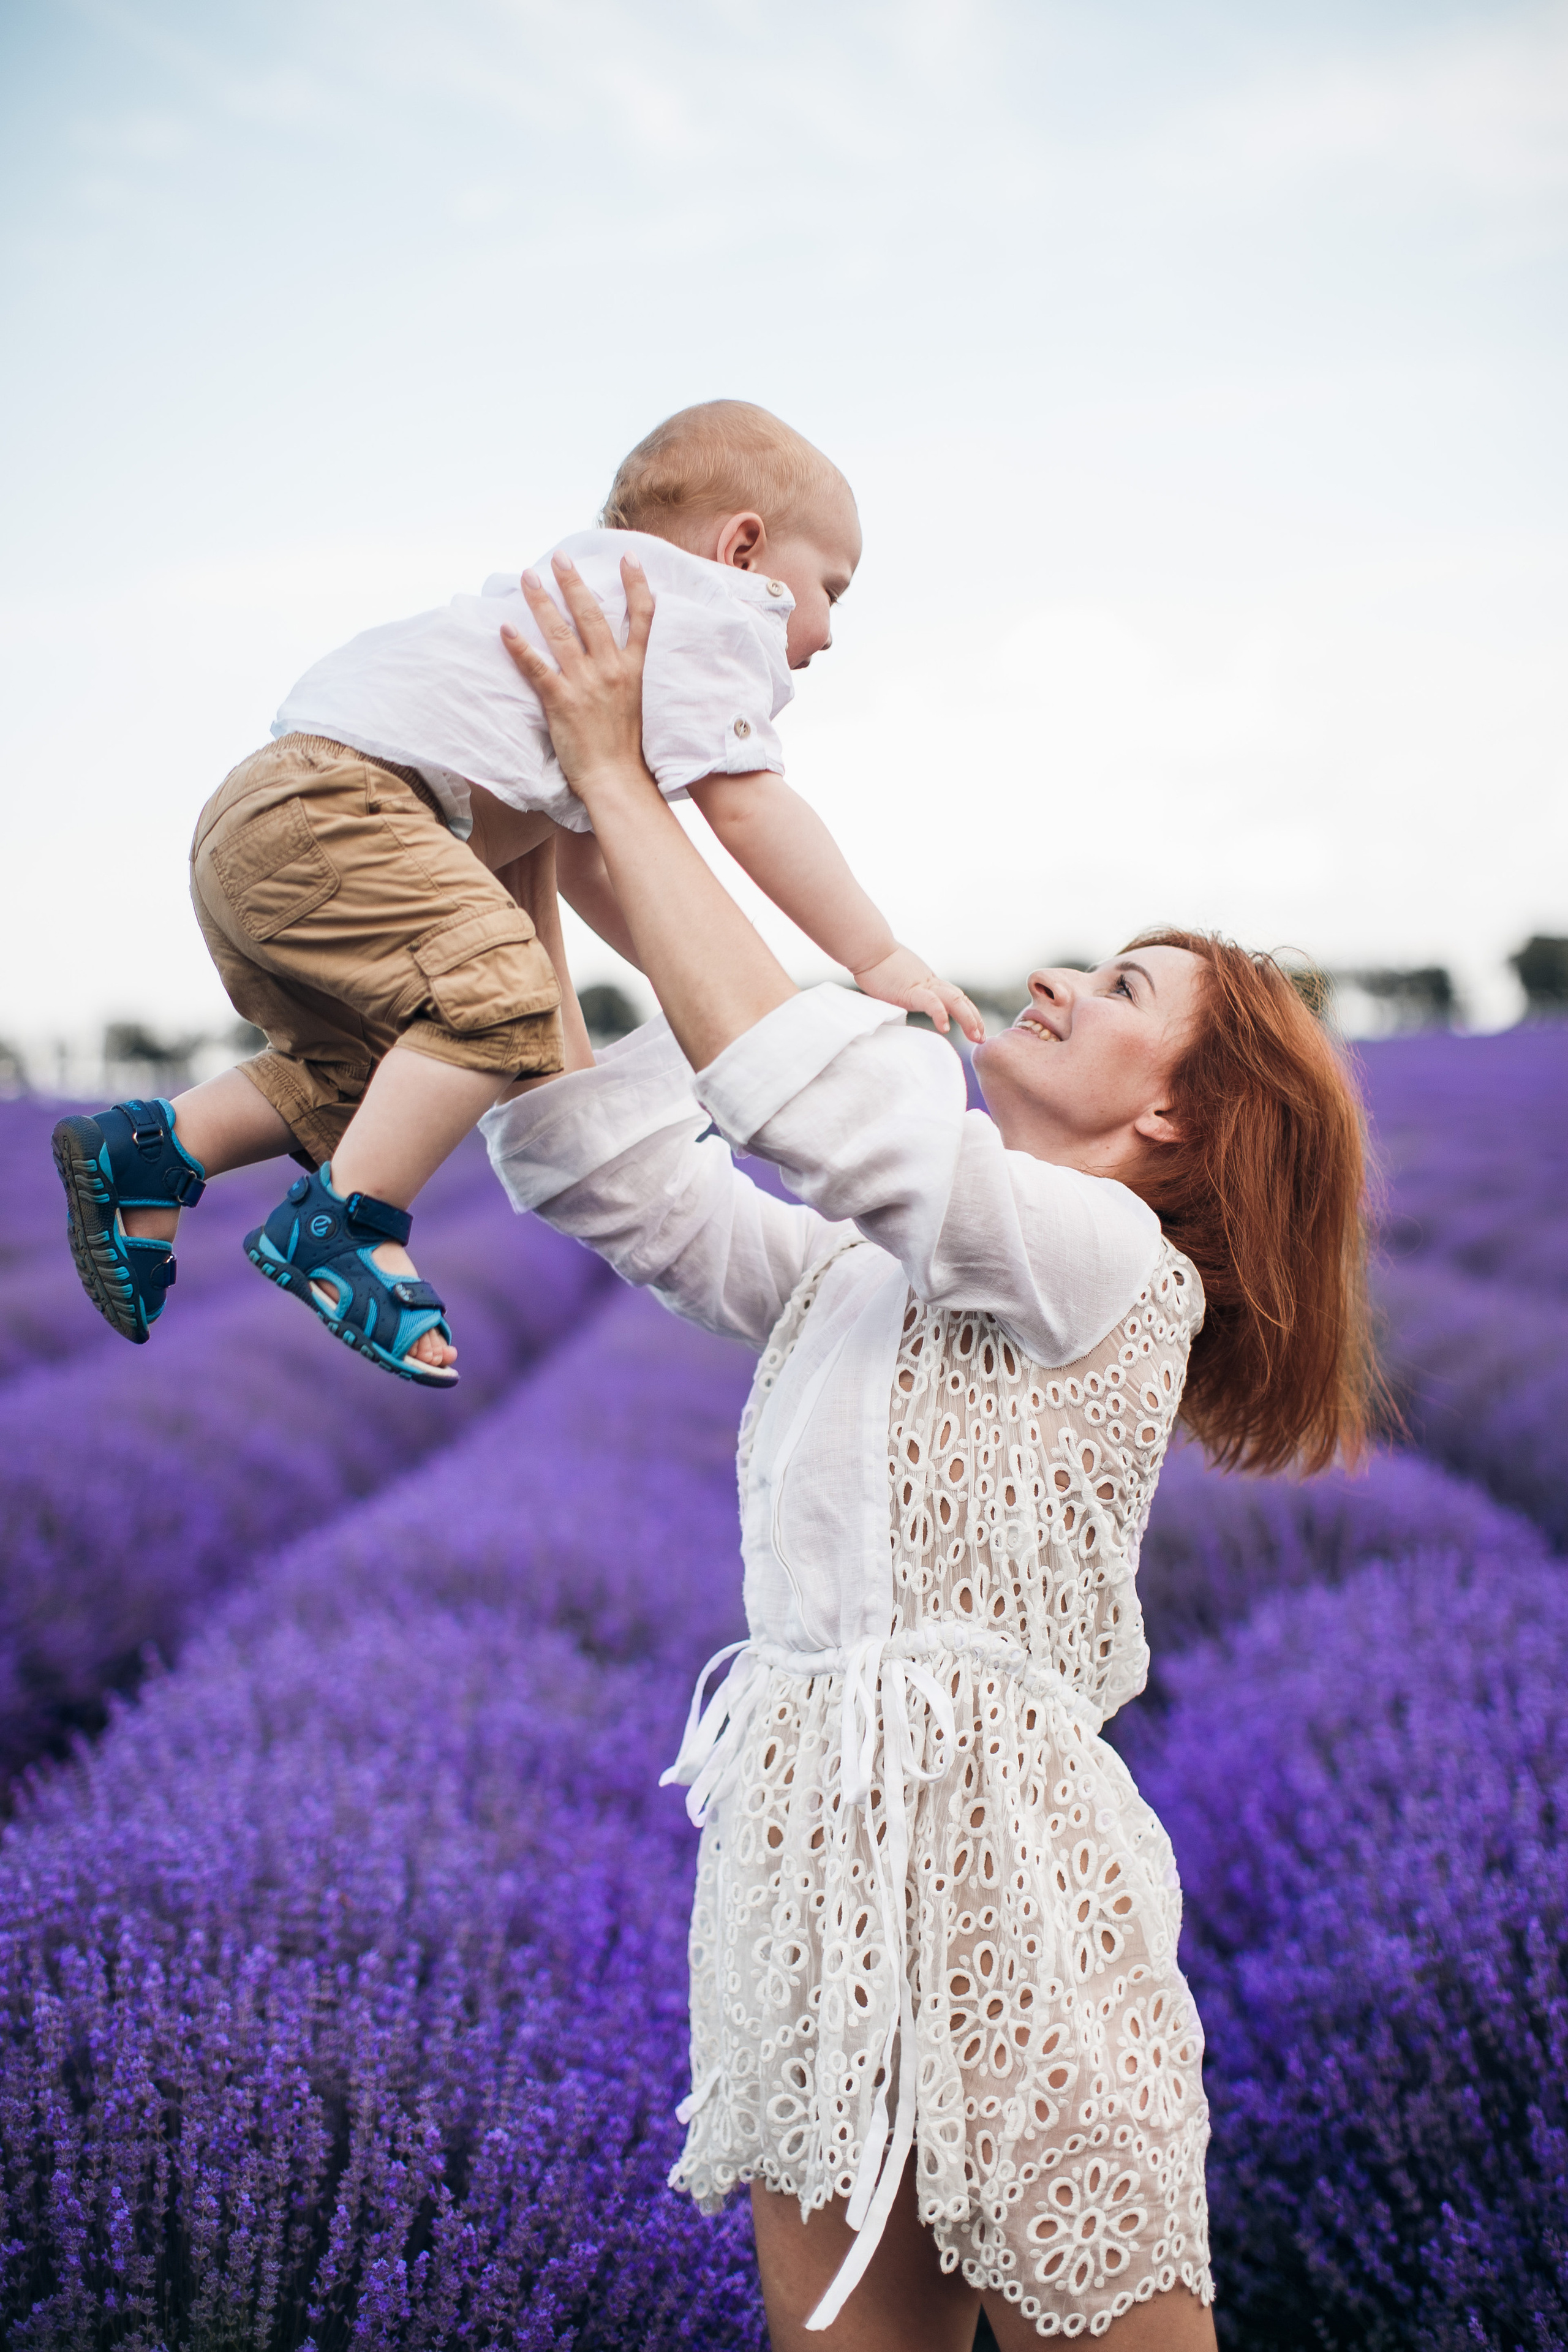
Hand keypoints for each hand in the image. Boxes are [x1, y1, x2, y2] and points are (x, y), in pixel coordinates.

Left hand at [501, 554, 655, 800]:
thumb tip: (624, 655)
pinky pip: (536, 668)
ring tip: (528, 577)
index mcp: (635, 670)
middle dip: (575, 583)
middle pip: (592, 615)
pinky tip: (505, 629)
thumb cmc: (628, 748)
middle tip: (560, 557)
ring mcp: (585, 684)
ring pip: (561, 633)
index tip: (628, 558)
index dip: (636, 585)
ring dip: (542, 602)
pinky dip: (520, 648)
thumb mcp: (641, 703)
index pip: (641, 619)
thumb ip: (632, 674)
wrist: (618, 780)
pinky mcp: (561, 702)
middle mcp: (611, 670)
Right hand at [853, 946, 985, 1042]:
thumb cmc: (876, 967)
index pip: (956, 997)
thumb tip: (905, 1007)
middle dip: (975, 1020)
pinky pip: (931, 1002)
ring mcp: (922, 985)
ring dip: (968, 1019)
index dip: (969, 1013)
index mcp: (928, 982)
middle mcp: (930, 983)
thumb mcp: (898, 984)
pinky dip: (940, 1014)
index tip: (977, 1029)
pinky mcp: (911, 990)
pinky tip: (945, 1028)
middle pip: (961, 1000)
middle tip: (981, 1038)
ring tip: (974, 1036)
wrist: (868, 949)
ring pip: (954, 1001)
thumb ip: (907, 996)